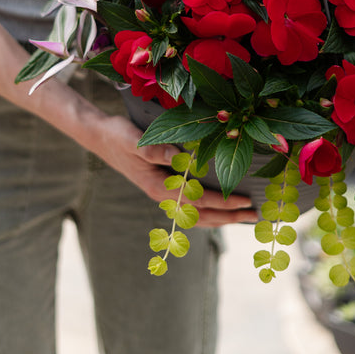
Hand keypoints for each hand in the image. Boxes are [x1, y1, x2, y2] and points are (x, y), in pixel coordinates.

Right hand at [89, 113, 257, 226]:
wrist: (100, 137)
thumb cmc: (118, 136)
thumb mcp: (135, 140)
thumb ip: (156, 150)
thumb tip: (181, 157)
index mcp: (158, 186)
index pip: (197, 199)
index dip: (223, 202)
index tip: (245, 201)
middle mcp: (162, 195)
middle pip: (200, 214)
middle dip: (228, 216)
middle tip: (254, 215)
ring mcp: (163, 193)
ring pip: (195, 214)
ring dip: (220, 216)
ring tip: (243, 216)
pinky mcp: (163, 186)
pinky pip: (189, 205)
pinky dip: (208, 209)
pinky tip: (220, 207)